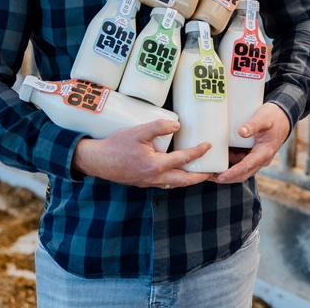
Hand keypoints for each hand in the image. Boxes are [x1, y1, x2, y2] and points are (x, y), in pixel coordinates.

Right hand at [71, 119, 213, 188]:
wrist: (96, 160)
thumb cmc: (115, 145)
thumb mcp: (138, 131)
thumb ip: (159, 127)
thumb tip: (177, 125)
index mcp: (156, 165)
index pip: (183, 159)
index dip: (198, 152)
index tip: (209, 146)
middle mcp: (155, 177)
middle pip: (184, 180)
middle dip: (199, 177)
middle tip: (212, 172)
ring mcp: (148, 182)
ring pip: (174, 184)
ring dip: (187, 180)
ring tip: (198, 173)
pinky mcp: (143, 182)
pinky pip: (164, 184)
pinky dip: (174, 180)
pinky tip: (176, 173)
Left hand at [214, 103, 290, 183]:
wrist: (283, 117)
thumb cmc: (274, 117)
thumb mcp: (264, 118)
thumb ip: (253, 125)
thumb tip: (241, 132)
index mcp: (264, 153)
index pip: (246, 167)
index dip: (233, 173)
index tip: (220, 177)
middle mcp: (261, 159)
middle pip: (242, 174)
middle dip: (226, 178)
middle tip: (209, 177)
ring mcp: (257, 158)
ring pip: (241, 170)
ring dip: (227, 171)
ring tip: (210, 170)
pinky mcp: (254, 154)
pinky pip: (241, 162)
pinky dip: (230, 163)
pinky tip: (219, 158)